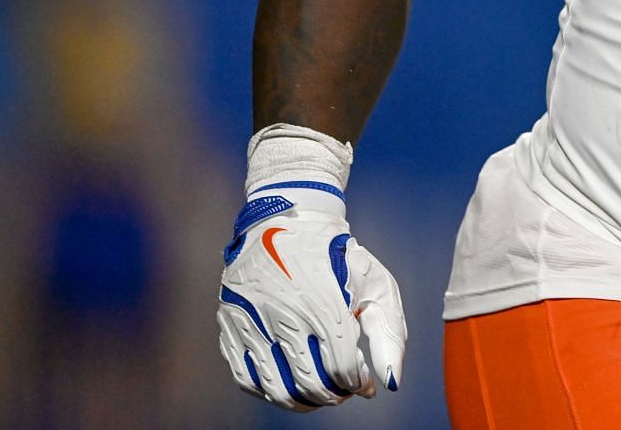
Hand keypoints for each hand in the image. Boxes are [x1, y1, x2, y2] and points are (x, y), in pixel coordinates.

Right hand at [216, 181, 406, 410]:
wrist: (287, 220)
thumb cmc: (339, 257)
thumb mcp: (377, 284)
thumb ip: (390, 335)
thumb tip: (390, 383)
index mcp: (325, 303)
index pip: (341, 368)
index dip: (356, 383)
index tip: (364, 380)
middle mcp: (285, 315)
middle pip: (310, 384)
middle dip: (334, 395)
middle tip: (344, 389)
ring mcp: (252, 322)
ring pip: (276, 389)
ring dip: (304, 401)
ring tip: (320, 392)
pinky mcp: (230, 326)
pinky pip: (245, 378)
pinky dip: (268, 393)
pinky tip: (288, 384)